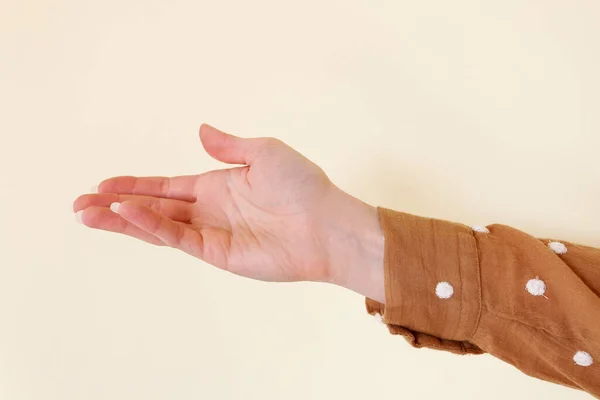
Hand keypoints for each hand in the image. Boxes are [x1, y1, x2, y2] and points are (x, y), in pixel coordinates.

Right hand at [73, 125, 383, 300]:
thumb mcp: (265, 152)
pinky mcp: (219, 253)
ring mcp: (212, 233)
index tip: (103, 184)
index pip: (166, 186)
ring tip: (87, 214)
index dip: (135, 185)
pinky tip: (128, 214)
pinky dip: (152, 226)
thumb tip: (200, 132)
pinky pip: (179, 237)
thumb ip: (229, 145)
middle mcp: (210, 211)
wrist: (328, 223)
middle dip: (116, 206)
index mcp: (217, 186)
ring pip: (158, 226)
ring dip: (123, 220)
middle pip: (154, 208)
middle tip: (80, 205)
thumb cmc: (303, 185)